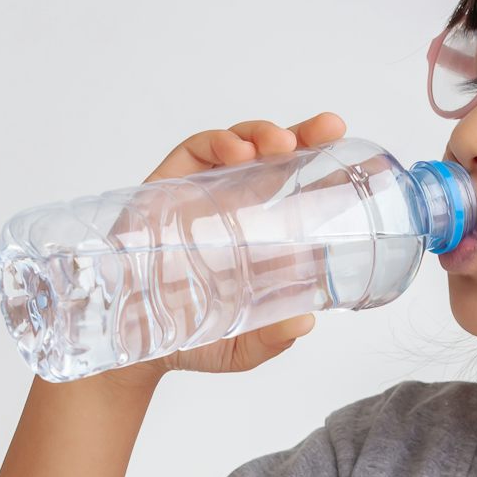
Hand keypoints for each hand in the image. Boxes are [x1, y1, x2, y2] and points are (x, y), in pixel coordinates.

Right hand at [130, 113, 345, 377]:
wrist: (130, 343)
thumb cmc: (189, 336)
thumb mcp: (242, 346)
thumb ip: (272, 338)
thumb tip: (306, 323)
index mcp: (260, 232)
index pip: (296, 186)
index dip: (323, 161)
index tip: (347, 145)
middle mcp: (233, 205)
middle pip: (273, 155)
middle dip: (302, 134)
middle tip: (326, 130)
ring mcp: (200, 193)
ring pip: (237, 144)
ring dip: (262, 134)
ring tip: (281, 145)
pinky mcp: (165, 187)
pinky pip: (194, 152)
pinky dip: (218, 142)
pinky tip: (236, 152)